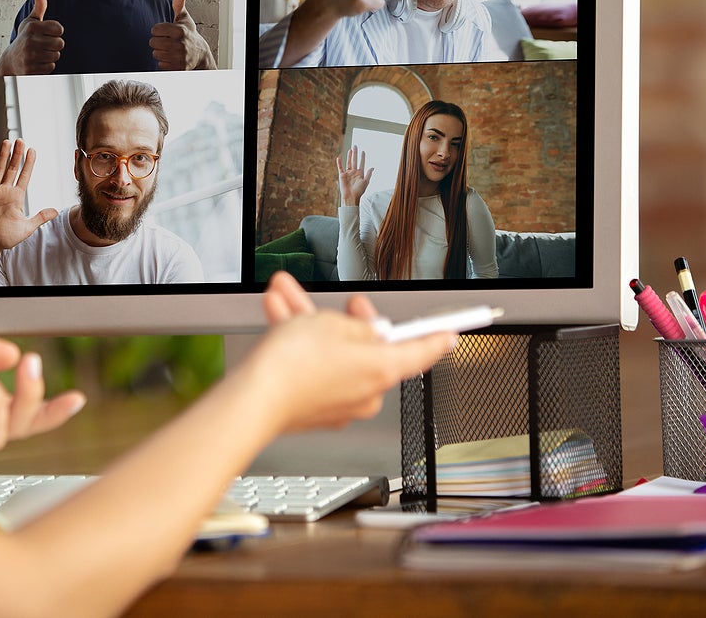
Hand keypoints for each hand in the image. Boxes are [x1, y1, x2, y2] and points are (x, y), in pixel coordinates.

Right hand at [0, 0, 64, 74]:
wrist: (11, 61)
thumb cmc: (25, 38)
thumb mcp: (31, 21)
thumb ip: (39, 6)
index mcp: (32, 27)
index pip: (59, 28)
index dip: (55, 32)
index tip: (46, 33)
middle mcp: (29, 41)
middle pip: (60, 43)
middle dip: (54, 45)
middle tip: (43, 45)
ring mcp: (29, 56)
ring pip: (56, 56)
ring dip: (50, 56)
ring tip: (39, 54)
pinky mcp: (30, 70)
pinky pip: (50, 68)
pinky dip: (46, 67)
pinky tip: (37, 63)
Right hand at [0, 138, 57, 254]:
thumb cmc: (5, 238)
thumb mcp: (26, 228)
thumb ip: (40, 217)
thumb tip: (56, 211)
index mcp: (16, 197)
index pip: (24, 176)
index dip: (28, 163)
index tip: (32, 150)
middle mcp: (5, 191)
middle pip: (12, 169)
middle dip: (17, 154)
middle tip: (21, 140)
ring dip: (3, 156)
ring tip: (7, 142)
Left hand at [148, 0, 206, 69]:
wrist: (201, 55)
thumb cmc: (189, 35)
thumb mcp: (184, 19)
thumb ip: (179, 4)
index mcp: (180, 30)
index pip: (155, 30)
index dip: (158, 30)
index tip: (165, 31)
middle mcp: (180, 44)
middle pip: (153, 42)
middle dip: (157, 41)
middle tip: (166, 41)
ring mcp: (179, 57)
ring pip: (156, 54)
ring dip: (160, 52)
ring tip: (169, 49)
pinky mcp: (178, 68)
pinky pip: (161, 65)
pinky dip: (164, 62)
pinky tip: (171, 58)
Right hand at [249, 272, 454, 433]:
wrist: (255, 399)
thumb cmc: (294, 366)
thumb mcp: (332, 326)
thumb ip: (358, 326)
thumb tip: (369, 334)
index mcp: (381, 369)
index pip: (421, 351)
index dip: (437, 338)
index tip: (451, 334)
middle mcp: (366, 392)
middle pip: (367, 347)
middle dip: (346, 319)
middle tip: (346, 303)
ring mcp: (339, 403)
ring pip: (332, 353)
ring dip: (311, 324)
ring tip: (287, 296)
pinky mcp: (314, 408)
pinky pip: (313, 368)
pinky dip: (298, 345)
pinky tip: (280, 318)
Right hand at [336, 145, 374, 206]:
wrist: (351, 197)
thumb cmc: (359, 191)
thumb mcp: (365, 182)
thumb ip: (369, 174)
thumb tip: (373, 167)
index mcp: (360, 174)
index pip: (361, 163)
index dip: (362, 157)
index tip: (363, 151)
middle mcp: (354, 172)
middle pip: (354, 161)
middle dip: (355, 153)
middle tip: (355, 146)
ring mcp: (348, 173)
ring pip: (348, 162)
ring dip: (349, 156)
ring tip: (350, 150)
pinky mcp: (342, 175)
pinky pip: (340, 168)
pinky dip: (339, 163)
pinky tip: (339, 158)